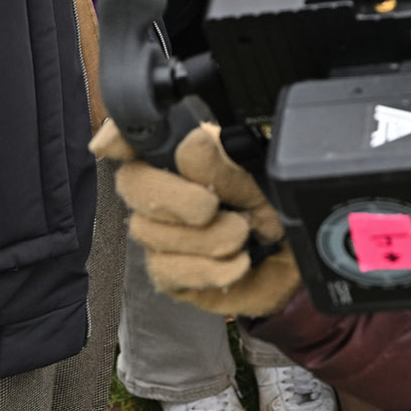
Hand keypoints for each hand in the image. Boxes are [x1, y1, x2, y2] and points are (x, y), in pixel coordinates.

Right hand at [91, 118, 300, 317]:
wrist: (298, 260)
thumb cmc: (275, 207)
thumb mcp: (258, 178)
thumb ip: (221, 164)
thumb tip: (188, 146)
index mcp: (183, 152)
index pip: (134, 136)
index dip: (117, 136)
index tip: (112, 145)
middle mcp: (163, 189)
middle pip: (132, 184)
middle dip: (174, 199)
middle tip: (213, 206)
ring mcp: (161, 233)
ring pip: (150, 232)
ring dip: (206, 238)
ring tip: (243, 234)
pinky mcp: (170, 274)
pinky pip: (167, 271)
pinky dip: (208, 268)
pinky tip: (237, 263)